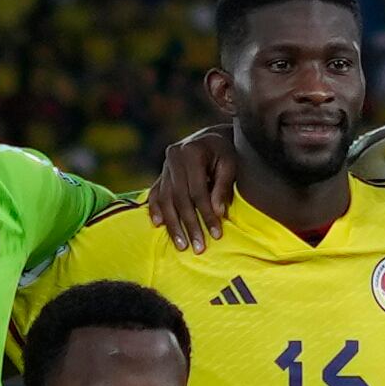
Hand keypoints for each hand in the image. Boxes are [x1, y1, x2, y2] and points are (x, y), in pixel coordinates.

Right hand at [146, 125, 238, 251]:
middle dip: (189, 225)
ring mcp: (165, 165)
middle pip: (179, 198)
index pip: (197, 190)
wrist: (212, 138)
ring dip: (172, 225)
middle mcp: (173, 157)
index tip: (216, 235)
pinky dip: (155, 209)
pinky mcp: (161, 173)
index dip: (206, 214)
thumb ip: (222, 187)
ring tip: (181, 245)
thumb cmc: (225, 152)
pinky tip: (158, 225)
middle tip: (198, 247)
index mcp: (191, 152)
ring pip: (165, 199)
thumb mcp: (229, 164)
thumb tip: (217, 213)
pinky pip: (155, 194)